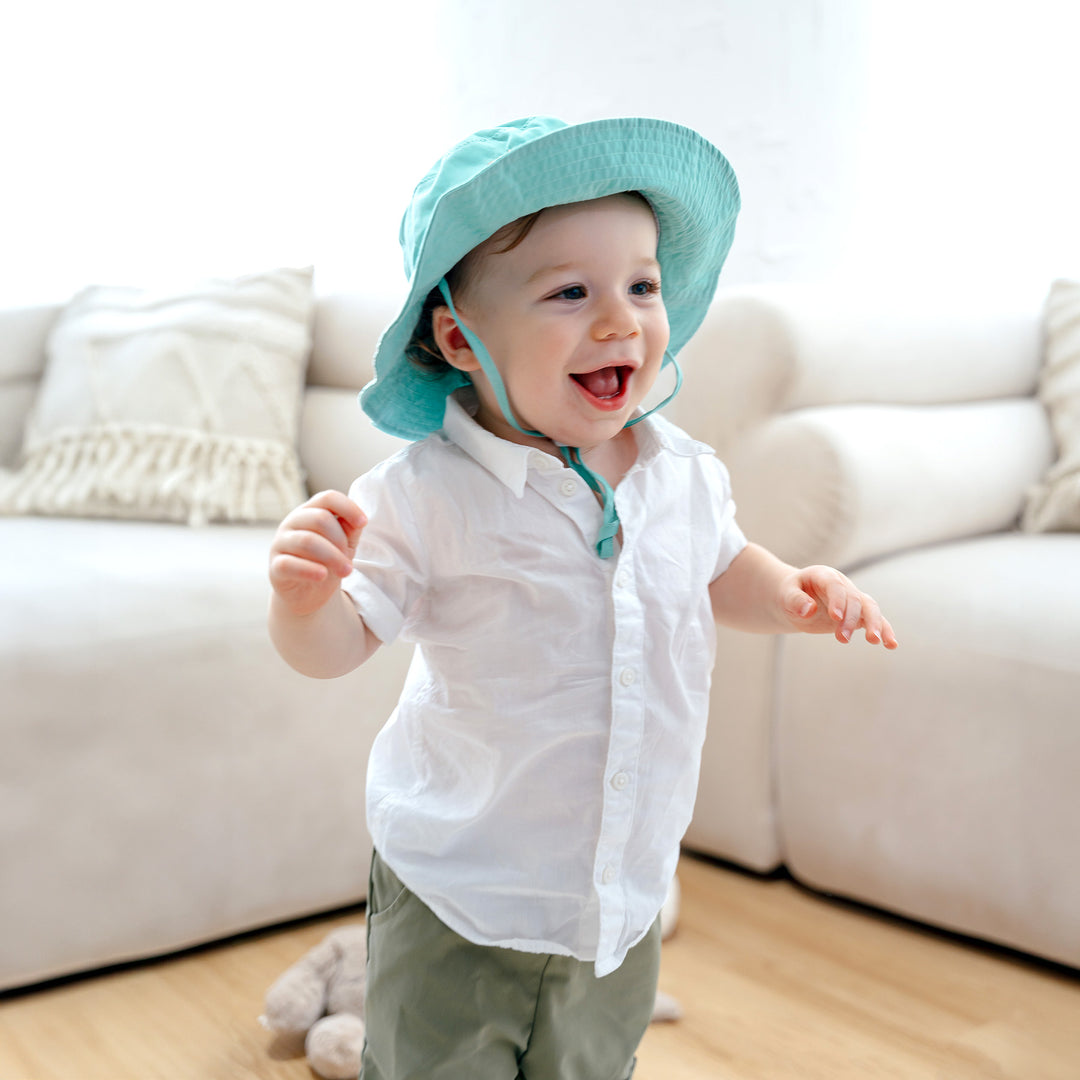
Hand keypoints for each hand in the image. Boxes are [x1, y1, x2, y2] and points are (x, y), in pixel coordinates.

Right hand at [269, 490, 366, 617]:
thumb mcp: (344, 544)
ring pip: (307, 541)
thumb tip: (358, 521)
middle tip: (349, 562)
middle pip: (320, 519)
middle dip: (341, 540)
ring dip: (333, 557)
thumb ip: (350, 529)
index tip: (363, 523)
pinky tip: (322, 575)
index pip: (327, 498)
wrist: (309, 594)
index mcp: (310, 512)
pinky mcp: (275, 567)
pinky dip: (309, 569)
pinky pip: (289, 564)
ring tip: (346, 572)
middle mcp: (292, 522)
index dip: (348, 507)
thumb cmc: (326, 562)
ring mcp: (280, 543)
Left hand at [779, 565, 897, 647]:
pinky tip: (891, 645)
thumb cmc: (789, 595)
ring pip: (870, 608)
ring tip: (875, 641)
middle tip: (842, 639)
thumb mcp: (786, 595)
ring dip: (874, 624)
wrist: (796, 600)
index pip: (835, 586)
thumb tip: (808, 610)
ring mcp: (853, 598)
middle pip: (854, 599)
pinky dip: (884, 630)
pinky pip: (875, 620)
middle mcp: (843, 585)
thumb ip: (795, 600)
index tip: (835, 617)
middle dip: (850, 619)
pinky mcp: (858, 614)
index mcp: (825, 575)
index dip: (837, 600)